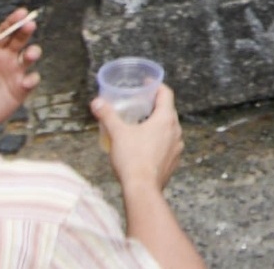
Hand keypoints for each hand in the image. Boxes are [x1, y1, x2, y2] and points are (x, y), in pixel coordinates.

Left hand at [0, 10, 36, 138]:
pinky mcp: (21, 89)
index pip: (4, 32)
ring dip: (33, 53)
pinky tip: (27, 81)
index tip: (22, 12)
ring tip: (30, 55)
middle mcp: (7, 59)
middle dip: (25, 30)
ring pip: (29, 58)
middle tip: (29, 25)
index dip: (13, 21)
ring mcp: (16, 73)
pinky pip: (31, 81)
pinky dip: (31, 80)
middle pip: (19, 40)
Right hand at [94, 86, 182, 200]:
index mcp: (166, 119)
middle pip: (168, 111)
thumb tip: (96, 102)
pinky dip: (159, 140)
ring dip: (157, 124)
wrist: (142, 188)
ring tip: (141, 126)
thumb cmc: (132, 158)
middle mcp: (176, 129)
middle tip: (140, 105)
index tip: (147, 84)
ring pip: (169, 128)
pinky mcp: (174, 159)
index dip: (156, 87)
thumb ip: (108, 116)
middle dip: (154, 106)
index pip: (166, 94)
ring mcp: (177, 146)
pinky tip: (146, 146)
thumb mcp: (118, 134)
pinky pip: (168, 144)